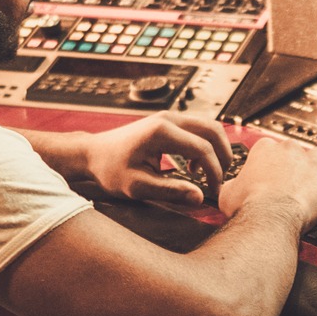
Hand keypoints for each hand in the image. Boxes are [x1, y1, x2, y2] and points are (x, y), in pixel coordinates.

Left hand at [81, 115, 232, 205]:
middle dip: (223, 157)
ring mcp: (169, 117)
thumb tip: (200, 198)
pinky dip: (205, 146)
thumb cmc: (111, 169)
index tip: (213, 192)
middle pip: (213, 130)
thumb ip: (170, 191)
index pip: (203, 148)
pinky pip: (198, 129)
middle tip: (219, 181)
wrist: (93, 153)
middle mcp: (169, 119)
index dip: (214, 172)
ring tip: (205, 175)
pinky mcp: (169, 122)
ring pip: (209, 127)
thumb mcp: (138, 187)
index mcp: (162, 132)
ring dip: (215, 150)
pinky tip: (192, 167)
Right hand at [218, 134, 316, 228]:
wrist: (268, 217)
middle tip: (292, 182)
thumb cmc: (248, 206)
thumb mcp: (227, 193)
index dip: (272, 163)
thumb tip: (230, 188)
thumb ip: (233, 184)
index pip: (271, 148)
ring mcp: (311, 162)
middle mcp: (289, 150)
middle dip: (295, 164)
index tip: (271, 175)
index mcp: (264, 149)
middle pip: (297, 150)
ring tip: (314, 183)